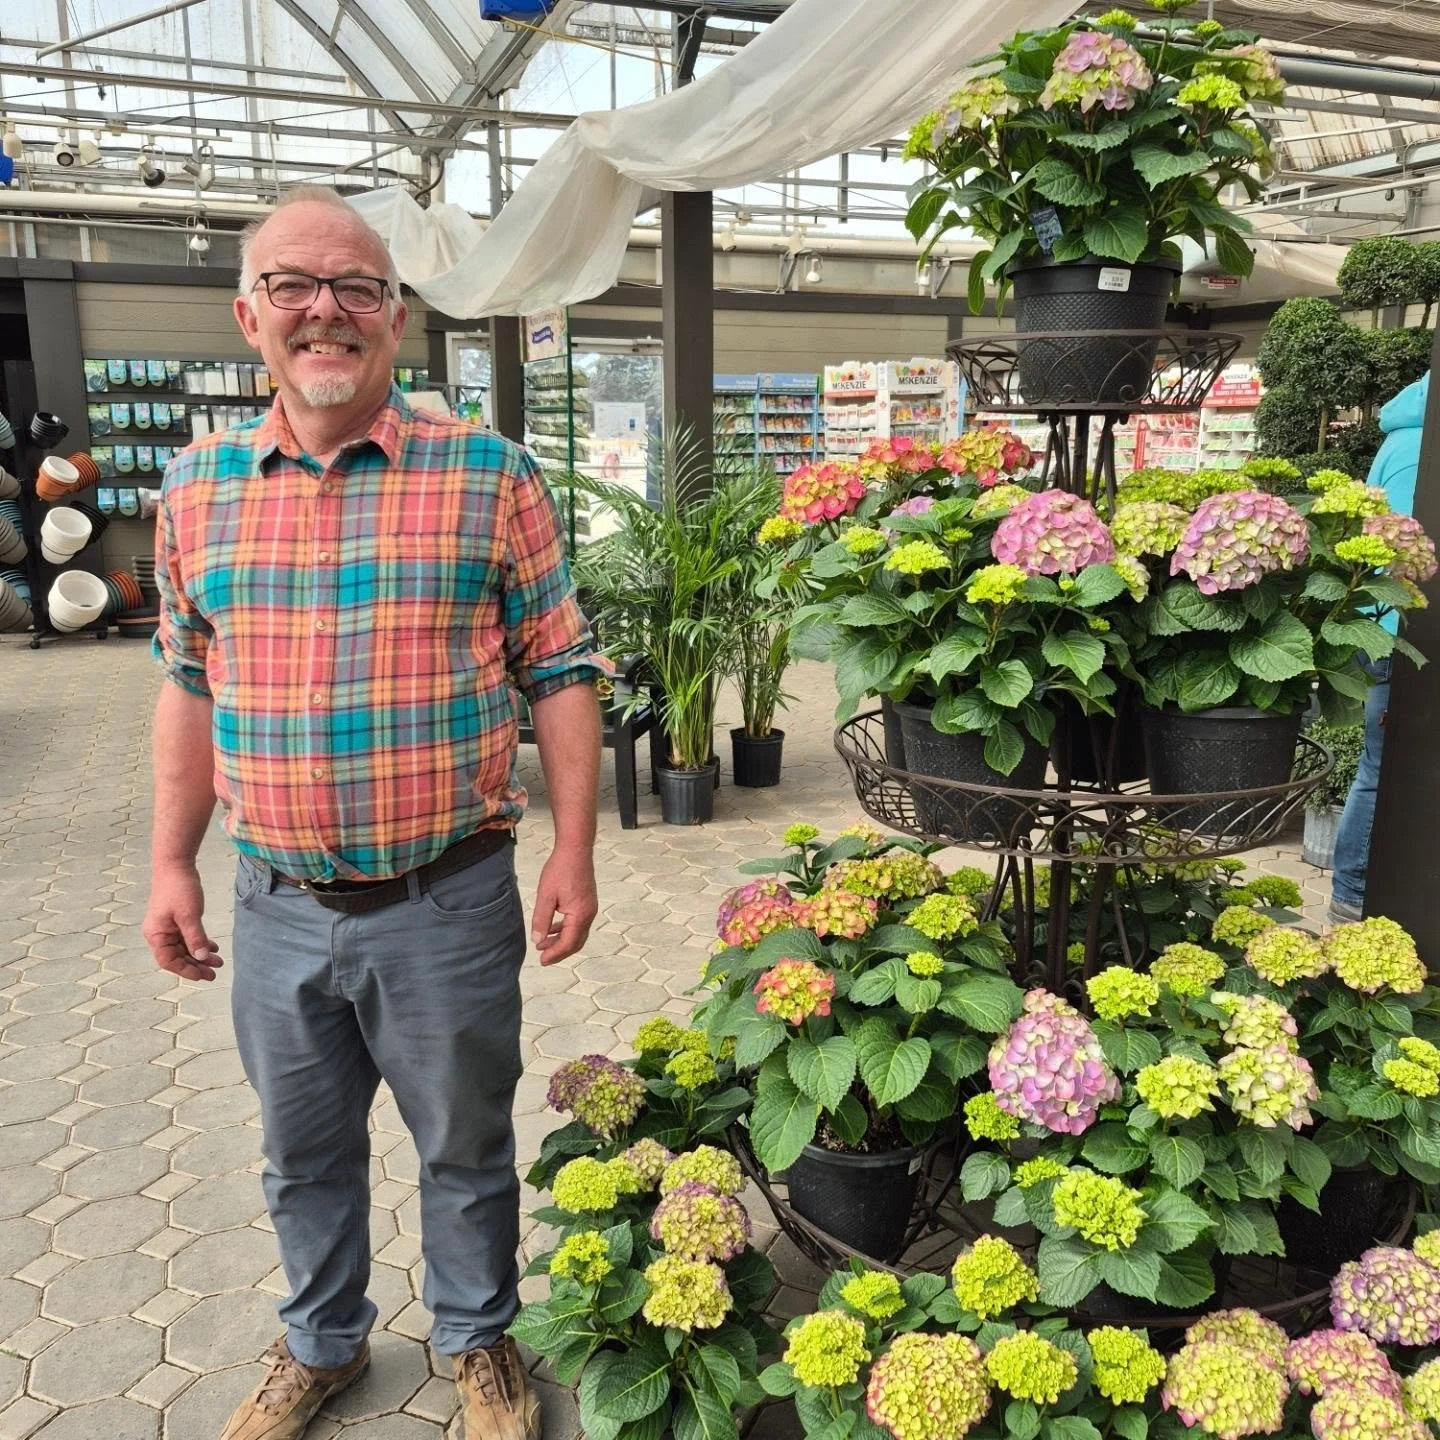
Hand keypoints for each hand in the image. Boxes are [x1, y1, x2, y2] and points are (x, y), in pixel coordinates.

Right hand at [142, 864, 223, 981]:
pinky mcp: (176, 920)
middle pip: (177, 957)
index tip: (203, 976)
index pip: (169, 961)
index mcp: (156, 935)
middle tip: (214, 973)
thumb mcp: (189, 915)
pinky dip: (200, 943)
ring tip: (218, 962)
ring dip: (200, 955)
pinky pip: (187, 938)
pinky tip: (214, 948)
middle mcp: (159, 934)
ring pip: (184, 948)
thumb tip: (202, 957)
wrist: (176, 865)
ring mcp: (167, 927)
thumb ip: (195, 937)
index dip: (186, 970)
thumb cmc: (179, 889)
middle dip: (196, 965)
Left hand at [531, 845, 597, 965]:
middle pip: (575, 942)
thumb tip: (538, 940)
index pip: (568, 943)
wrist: (575, 850)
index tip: (541, 960)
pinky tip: (552, 929)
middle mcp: (588, 914)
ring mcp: (589, 908)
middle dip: (559, 951)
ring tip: (543, 945)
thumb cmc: (561, 870)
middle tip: (543, 958)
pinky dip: (565, 930)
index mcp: (580, 915)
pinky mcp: (586, 902)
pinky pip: (577, 923)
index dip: (555, 954)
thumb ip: (541, 919)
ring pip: (576, 933)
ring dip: (561, 941)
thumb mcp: (546, 896)